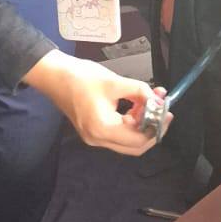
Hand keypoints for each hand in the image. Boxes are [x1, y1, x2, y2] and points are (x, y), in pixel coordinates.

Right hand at [23, 50, 168, 154]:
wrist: (53, 75)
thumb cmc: (80, 77)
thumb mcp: (115, 82)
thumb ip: (140, 92)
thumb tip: (158, 100)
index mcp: (102, 129)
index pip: (138, 140)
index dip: (156, 128)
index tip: (167, 112)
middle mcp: (98, 139)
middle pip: (134, 146)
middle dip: (151, 127)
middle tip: (162, 109)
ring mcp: (94, 137)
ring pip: (127, 140)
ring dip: (141, 122)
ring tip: (148, 100)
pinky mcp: (93, 130)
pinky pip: (118, 132)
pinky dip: (130, 121)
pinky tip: (134, 104)